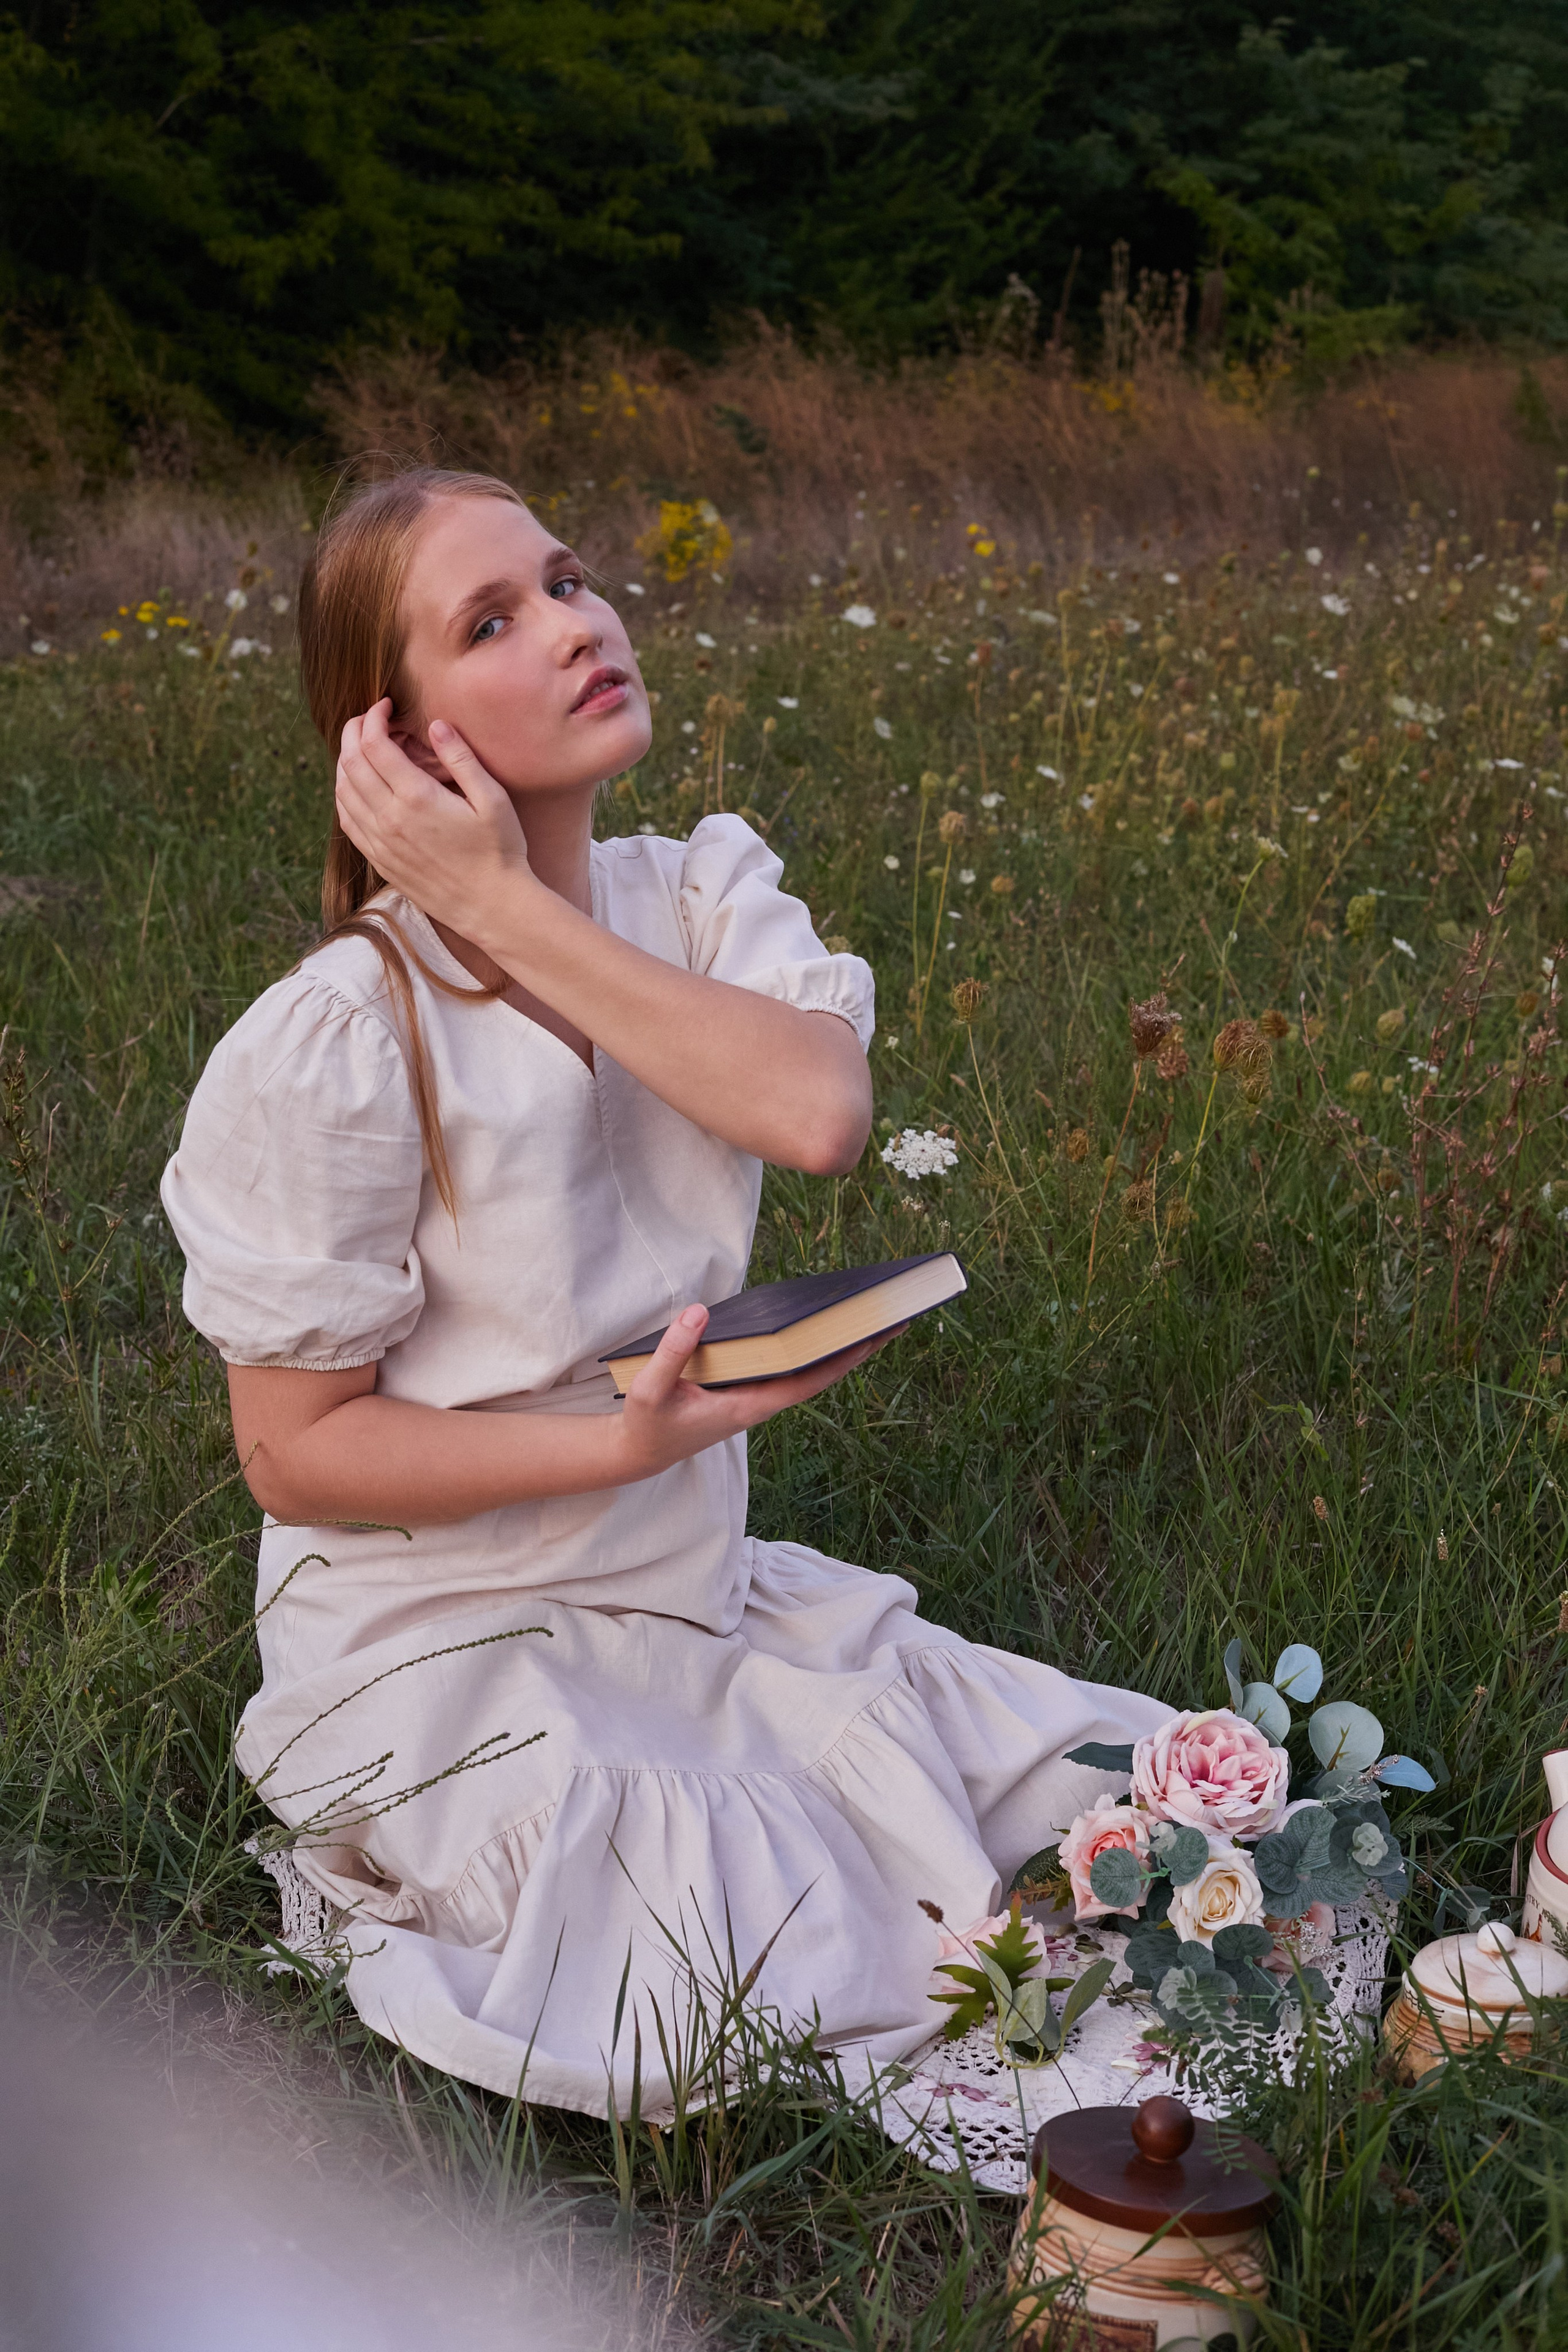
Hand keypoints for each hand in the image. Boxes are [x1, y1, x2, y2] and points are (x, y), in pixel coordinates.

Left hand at [335, 700, 535, 932]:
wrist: (492, 906)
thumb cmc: (500, 851)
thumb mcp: (492, 799)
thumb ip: (462, 759)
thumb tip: (437, 725)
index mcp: (416, 798)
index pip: (373, 744)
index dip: (372, 717)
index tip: (385, 705)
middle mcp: (389, 819)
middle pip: (350, 762)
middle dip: (354, 731)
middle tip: (368, 718)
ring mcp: (380, 842)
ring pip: (342, 790)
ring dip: (345, 761)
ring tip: (361, 746)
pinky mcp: (380, 860)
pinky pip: (347, 820)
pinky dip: (344, 794)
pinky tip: (356, 785)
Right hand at [615, 1304, 902, 1480]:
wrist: (641, 1451)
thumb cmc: (647, 1424)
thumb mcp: (649, 1389)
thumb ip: (673, 1352)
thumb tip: (699, 1311)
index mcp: (746, 1407)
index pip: (805, 1383)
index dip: (840, 1361)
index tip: (871, 1338)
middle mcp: (760, 1403)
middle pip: (818, 1375)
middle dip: (855, 1348)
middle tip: (892, 1318)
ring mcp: (756, 1397)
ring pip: (806, 1372)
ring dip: (836, 1347)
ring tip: (868, 1316)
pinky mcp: (746, 1390)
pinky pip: (787, 1368)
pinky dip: (808, 1349)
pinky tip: (819, 1328)